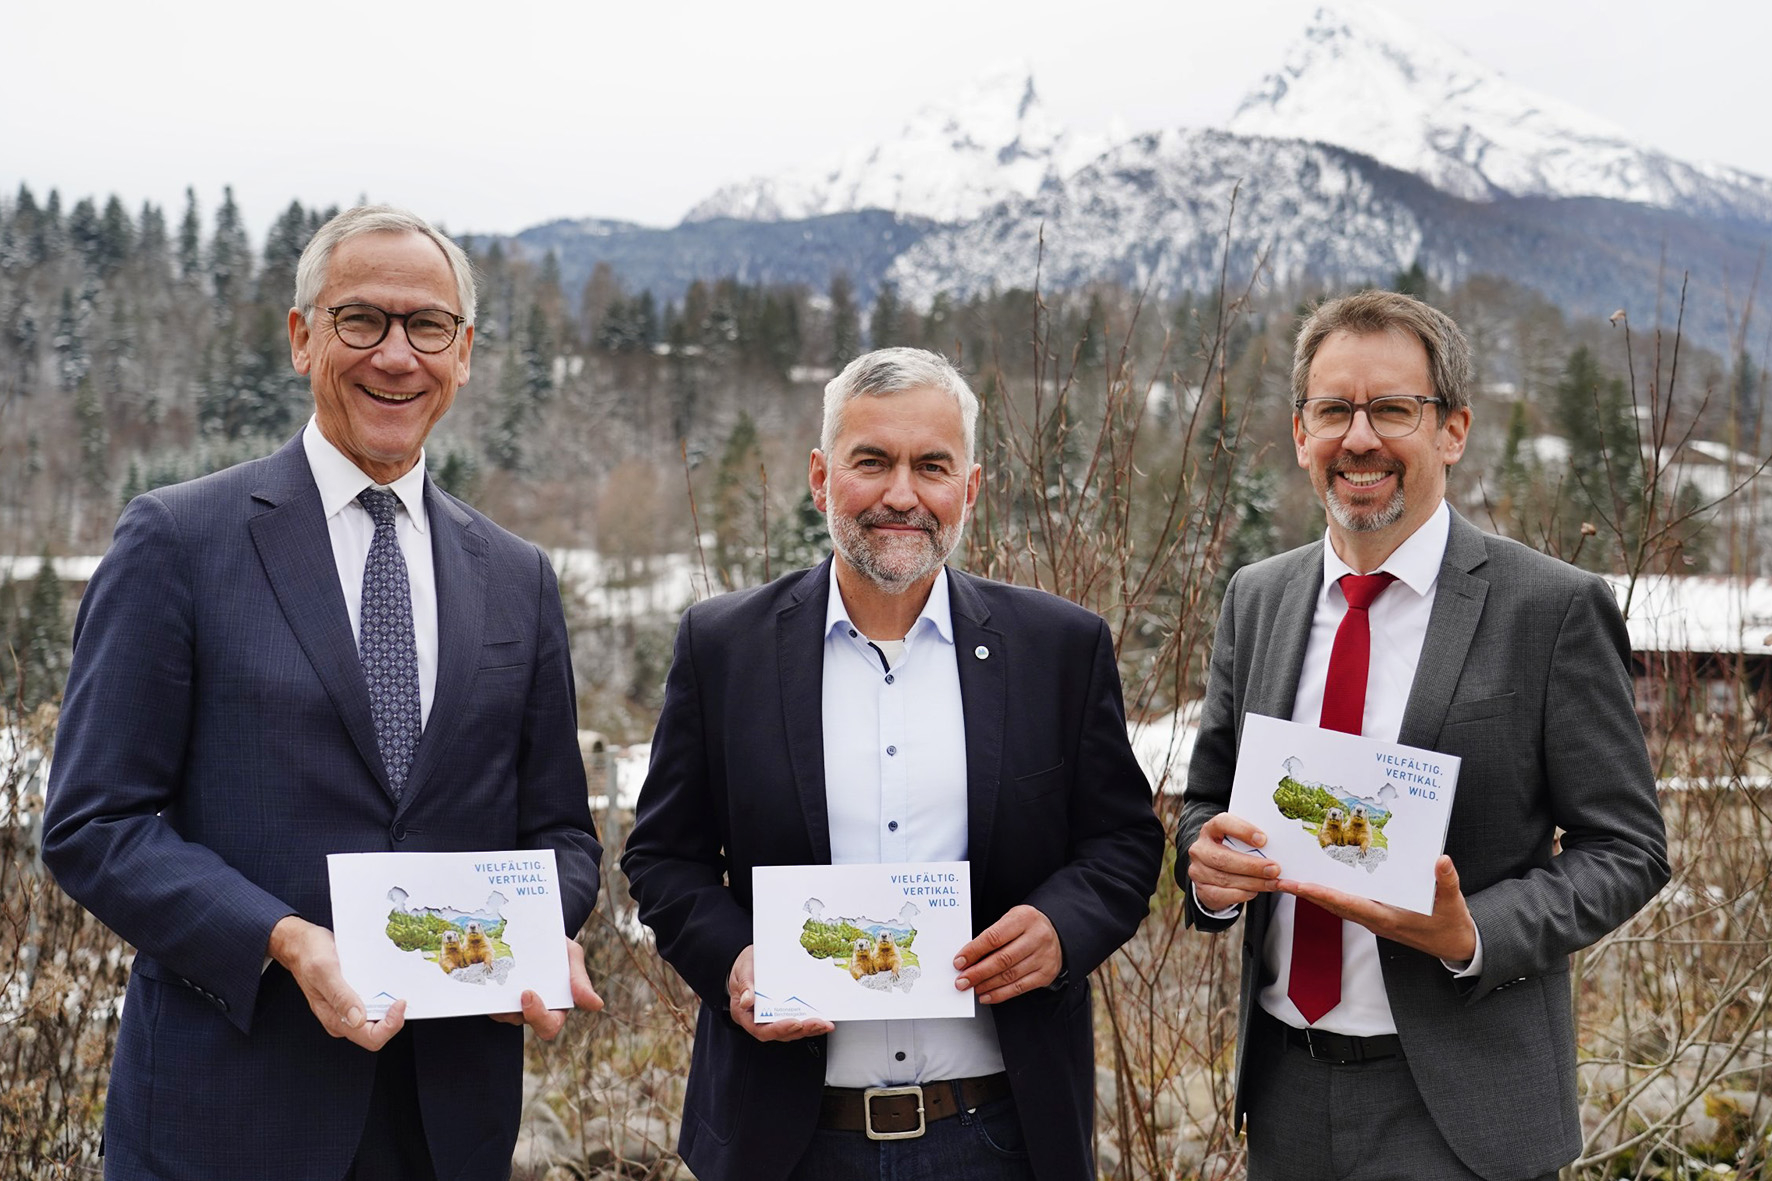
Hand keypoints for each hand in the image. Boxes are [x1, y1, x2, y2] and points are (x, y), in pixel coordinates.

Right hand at [268, 915, 405, 1050]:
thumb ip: (341, 996)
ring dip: (389, 1005)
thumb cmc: (308, 956)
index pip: (371, 1038)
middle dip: (393, 1016)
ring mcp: (347, 1009)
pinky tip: (386, 982)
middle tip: (400, 994)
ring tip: (395, 987)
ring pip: (378, 1017)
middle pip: (378, 1031)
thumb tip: (359, 1020)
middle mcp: (342, 1019)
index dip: (390, 1025)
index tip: (399, 1003)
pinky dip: (383, 995)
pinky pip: (373, 1002)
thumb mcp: (324, 971)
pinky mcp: (352, 997)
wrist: (300, 944)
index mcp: (335, 1019)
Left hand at [491, 935, 604, 1038]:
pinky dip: (487, 992)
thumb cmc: (557, 948)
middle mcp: (533, 1010)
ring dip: (500, 1001)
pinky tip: (486, 974)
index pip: (549, 1025)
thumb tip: (597, 1006)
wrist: (532, 931)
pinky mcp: (495, 998)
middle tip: (519, 992)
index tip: (528, 993)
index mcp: (556, 1006)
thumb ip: (581, 980)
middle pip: (524, 1023)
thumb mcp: (572, 956)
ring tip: (496, 973)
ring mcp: (512, 1006)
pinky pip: (489, 1003)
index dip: (538, 1015)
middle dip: (520, 1012)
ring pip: (503, 1014)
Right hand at [725, 944, 832, 1041]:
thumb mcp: (742, 971)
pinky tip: (821, 1020)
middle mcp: (759, 1020)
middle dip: (800, 1030)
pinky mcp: (783, 1012)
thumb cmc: (744, 968)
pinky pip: (796, 1021)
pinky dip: (809, 1022)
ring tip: (824, 1024)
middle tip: (817, 1023)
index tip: (794, 1023)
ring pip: (790, 1030)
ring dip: (808, 1029)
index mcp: (745, 1014)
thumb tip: (748, 1000)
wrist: (749, 960)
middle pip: (780, 1033)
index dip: (779, 1029)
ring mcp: (772, 1017)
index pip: (762, 1030)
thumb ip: (745, 985)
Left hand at [953, 904, 1061, 1002]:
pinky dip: (1001, 994)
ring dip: (987, 984)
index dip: (974, 951)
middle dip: (978, 972)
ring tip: (973, 987)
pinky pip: (1020, 988)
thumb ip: (992, 935)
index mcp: (1024, 918)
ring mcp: (1043, 957)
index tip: (959, 961)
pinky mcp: (1046, 974)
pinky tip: (987, 995)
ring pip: (1010, 975)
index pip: (994, 937)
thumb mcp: (1011, 919)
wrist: (1055, 931)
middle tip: (962, 980)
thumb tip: (968, 958)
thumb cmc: (1026, 926)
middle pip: (1002, 959)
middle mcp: (1037, 937)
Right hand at [1188, 812, 1280, 911]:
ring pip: (1226, 879)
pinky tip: (1256, 891)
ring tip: (1273, 882)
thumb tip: (1280, 847)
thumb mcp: (1238, 840)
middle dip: (1252, 866)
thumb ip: (1252, 842)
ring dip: (1254, 882)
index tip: (1263, 839)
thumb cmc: (1231, 851)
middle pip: (1223, 858)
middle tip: (1274, 869)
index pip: (1222, 823)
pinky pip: (1224, 895)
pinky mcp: (1202, 890)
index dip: (1243, 830)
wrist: (1211, 872)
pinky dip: (1243, 894)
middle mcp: (1200, 849)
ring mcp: (1198, 871)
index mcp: (1211, 830)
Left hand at [1279, 855, 1476, 961]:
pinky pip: (1347, 904)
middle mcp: (1375, 920)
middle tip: (1282, 879)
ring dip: (1315, 894)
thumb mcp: (1453, 904)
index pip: (1348, 904)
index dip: (1322, 894)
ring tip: (1292, 879)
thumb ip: (1446, 882)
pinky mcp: (1377, 917)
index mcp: (1387, 918)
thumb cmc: (1452, 926)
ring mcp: (1374, 919)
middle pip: (1334, 905)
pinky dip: (1331, 894)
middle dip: (1307, 892)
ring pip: (1337, 906)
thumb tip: (1441, 861)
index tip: (1299, 885)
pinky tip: (1322, 882)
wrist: (1456, 947)